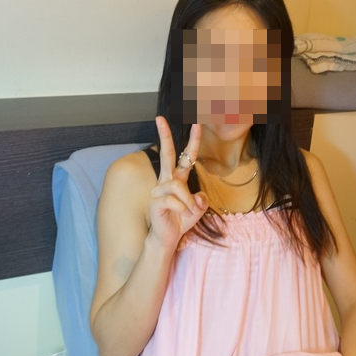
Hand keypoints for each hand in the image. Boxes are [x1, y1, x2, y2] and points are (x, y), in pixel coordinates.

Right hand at [148, 117, 208, 249]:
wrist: (167, 238)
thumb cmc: (181, 220)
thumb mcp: (197, 209)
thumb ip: (201, 199)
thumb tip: (198, 197)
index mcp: (178, 178)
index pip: (185, 156)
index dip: (192, 140)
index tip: (196, 123)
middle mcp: (166, 180)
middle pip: (167, 153)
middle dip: (164, 135)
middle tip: (160, 118)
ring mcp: (158, 189)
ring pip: (177, 185)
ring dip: (188, 201)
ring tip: (189, 212)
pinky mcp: (155, 201)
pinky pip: (173, 200)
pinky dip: (183, 209)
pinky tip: (182, 215)